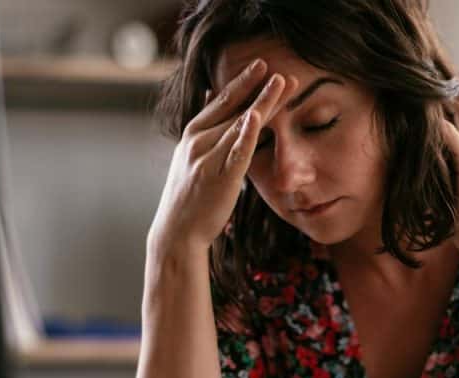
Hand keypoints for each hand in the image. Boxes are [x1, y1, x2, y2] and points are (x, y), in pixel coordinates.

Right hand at [148, 60, 297, 254]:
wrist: (176, 231)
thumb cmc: (188, 195)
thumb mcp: (191, 155)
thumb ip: (204, 127)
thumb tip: (209, 93)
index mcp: (193, 135)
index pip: (220, 102)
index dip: (241, 83)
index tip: (260, 66)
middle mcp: (198, 141)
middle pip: (233, 108)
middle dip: (255, 86)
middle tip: (274, 65)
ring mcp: (209, 158)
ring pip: (239, 124)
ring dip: (262, 102)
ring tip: (281, 83)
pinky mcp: (221, 178)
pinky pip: (237, 151)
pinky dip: (247, 133)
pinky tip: (258, 116)